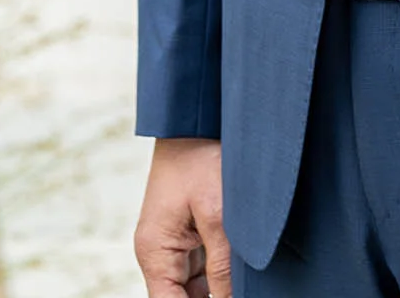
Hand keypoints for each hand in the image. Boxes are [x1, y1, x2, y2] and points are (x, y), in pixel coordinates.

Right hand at [135, 138, 230, 297]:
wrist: (196, 119)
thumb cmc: (200, 157)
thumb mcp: (217, 213)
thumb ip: (223, 265)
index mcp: (155, 252)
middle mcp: (159, 252)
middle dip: (213, 297)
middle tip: (241, 288)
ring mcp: (173, 243)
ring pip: (195, 286)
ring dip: (218, 287)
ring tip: (243, 280)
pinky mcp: (188, 232)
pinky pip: (202, 266)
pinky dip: (220, 272)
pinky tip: (241, 272)